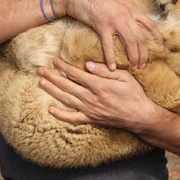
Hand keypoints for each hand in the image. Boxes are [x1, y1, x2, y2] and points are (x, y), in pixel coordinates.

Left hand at [37, 58, 158, 129]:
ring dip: (52, 91)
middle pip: (66, 85)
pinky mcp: (91, 119)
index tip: (54, 60)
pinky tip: (50, 109)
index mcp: (99, 85)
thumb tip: (88, 65)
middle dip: (52, 76)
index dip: (63, 66)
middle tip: (40, 69)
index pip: (76, 74)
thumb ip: (105, 70)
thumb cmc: (134, 94)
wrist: (140, 117)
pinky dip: (60, 115)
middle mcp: (91, 98)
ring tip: (41, 83)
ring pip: (66, 99)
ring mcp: (90, 110)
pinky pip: (72, 118)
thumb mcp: (124, 77)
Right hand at [54, 0, 163, 70]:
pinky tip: (112, 67)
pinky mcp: (102, 25)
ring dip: (133, 57)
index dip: (157, 38)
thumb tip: (137, 25)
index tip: (161, 49)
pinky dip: (111, 57)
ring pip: (130, 42)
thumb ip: (129, 13)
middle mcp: (126, 14)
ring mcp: (115, 20)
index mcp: (132, 9)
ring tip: (133, 68)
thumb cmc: (98, 0)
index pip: (150, 24)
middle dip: (144, 54)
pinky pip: (109, 45)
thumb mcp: (119, 3)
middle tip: (143, 66)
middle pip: (141, 38)